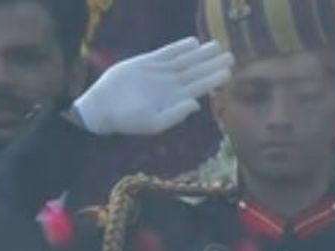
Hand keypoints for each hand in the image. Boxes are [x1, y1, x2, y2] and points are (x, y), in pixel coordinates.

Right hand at [73, 37, 233, 135]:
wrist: (103, 108)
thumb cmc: (128, 120)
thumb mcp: (154, 123)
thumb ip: (176, 114)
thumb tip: (196, 104)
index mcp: (176, 99)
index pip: (199, 87)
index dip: (213, 79)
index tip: (228, 72)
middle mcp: (171, 84)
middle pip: (196, 71)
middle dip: (212, 64)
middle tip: (231, 55)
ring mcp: (160, 72)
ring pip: (184, 60)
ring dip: (200, 54)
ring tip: (216, 45)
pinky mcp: (146, 62)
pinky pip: (166, 52)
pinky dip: (179, 47)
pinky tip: (193, 43)